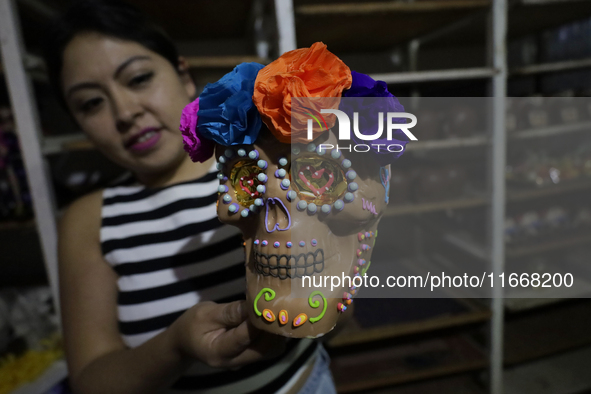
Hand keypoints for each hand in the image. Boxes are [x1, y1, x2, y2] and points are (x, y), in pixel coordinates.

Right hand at [169, 300, 285, 367]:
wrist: (186, 341)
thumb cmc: (193, 324)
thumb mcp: (205, 313)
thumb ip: (230, 312)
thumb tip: (254, 304)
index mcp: (219, 352)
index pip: (245, 337)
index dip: (258, 320)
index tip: (266, 302)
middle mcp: (234, 362)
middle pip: (264, 349)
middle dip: (272, 327)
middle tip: (276, 305)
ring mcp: (244, 361)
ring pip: (271, 350)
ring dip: (276, 331)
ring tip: (274, 310)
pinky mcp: (251, 356)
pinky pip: (269, 348)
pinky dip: (274, 334)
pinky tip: (270, 318)